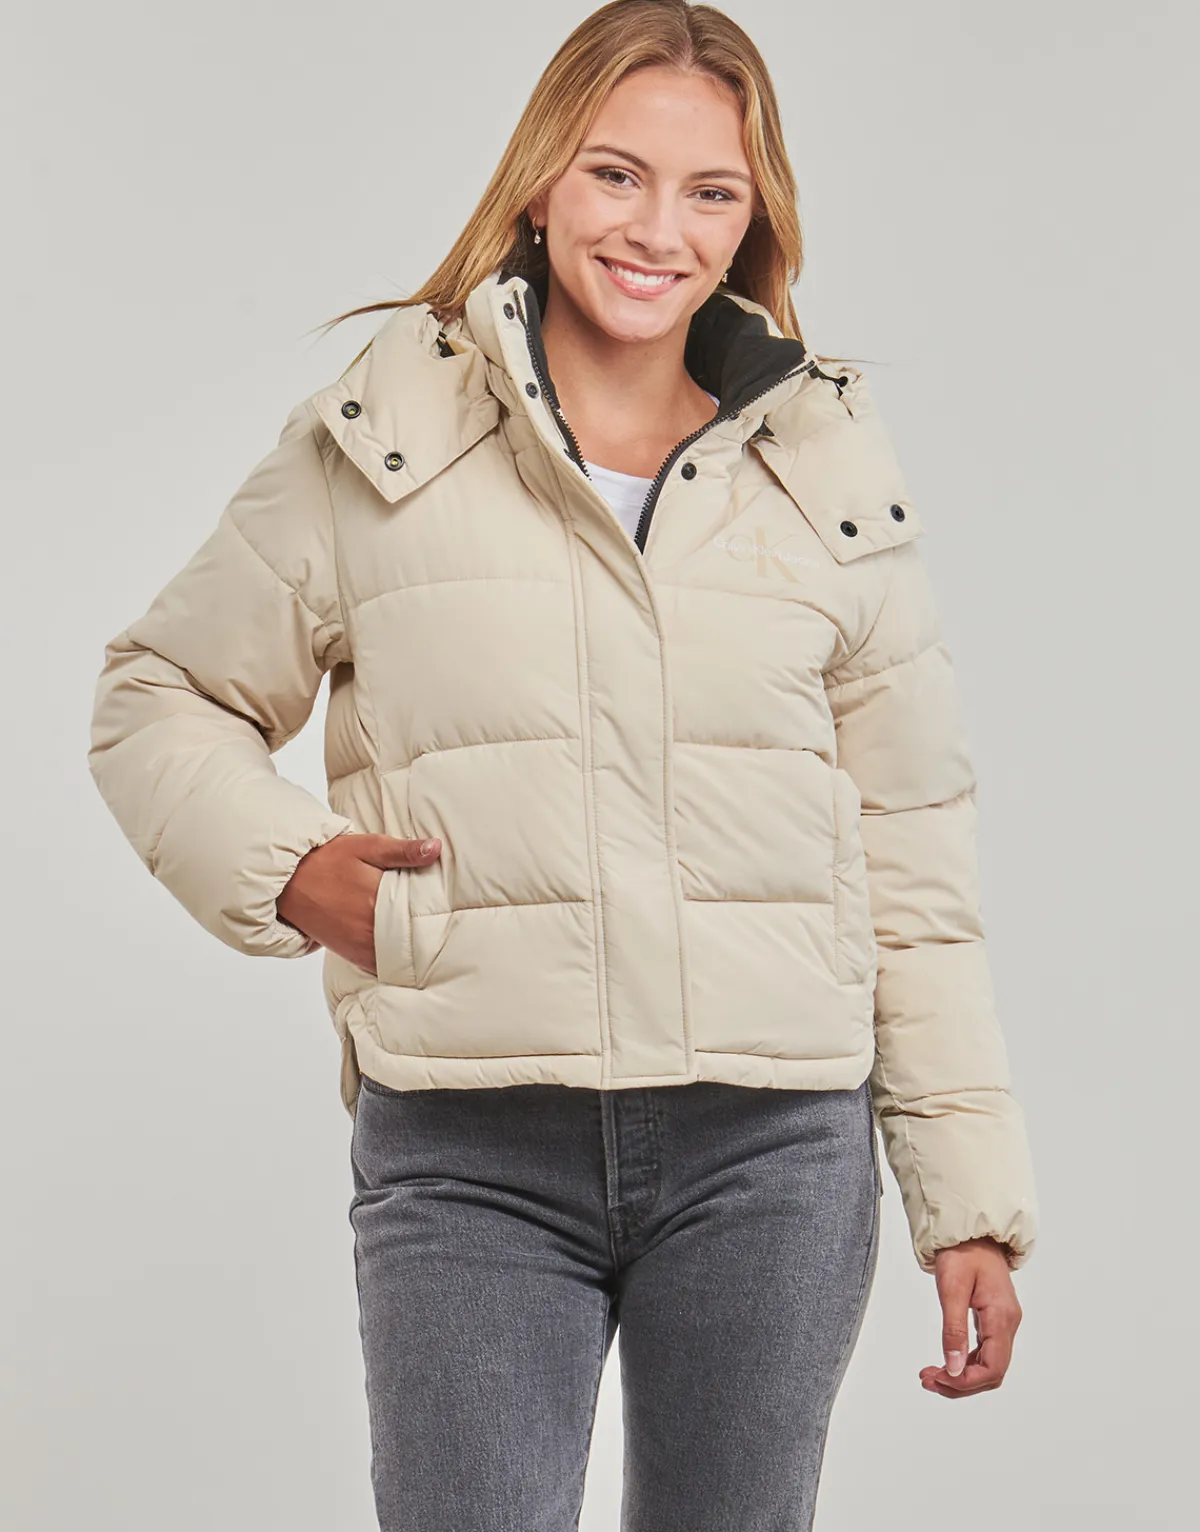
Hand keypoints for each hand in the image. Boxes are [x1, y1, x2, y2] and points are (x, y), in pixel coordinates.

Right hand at [277, 831, 441, 972]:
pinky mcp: (350, 954)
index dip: (440, 915)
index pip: (422, 914)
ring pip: (398, 957)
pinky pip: (379, 965)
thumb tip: (436, 848)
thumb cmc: (328, 859)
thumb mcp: (367, 846)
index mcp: (379, 899)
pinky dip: (393, 961)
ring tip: (430, 942)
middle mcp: (371, 928)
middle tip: (448, 931)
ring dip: (413, 952)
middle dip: (430, 936)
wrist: (288, 881)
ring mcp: (359, 945)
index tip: (454, 915)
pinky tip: (404, 951)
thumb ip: (403, 851)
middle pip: (413, 940)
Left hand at [920, 1237, 1022, 1397]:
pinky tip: (947, 1362)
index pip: (992, 1368)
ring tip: (932, 1375)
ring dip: (962, 1375)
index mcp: (1002, 1318)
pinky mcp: (995, 1319)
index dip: (966, 1382)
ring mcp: (1004, 1322)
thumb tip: (954, 1368)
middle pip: (992, 1373)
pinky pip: (985, 1352)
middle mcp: (1008, 1324)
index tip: (938, 1379)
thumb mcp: (952, 1289)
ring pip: (989, 1365)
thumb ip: (954, 1330)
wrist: (972, 1232)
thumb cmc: (962, 1253)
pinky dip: (966, 1362)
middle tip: (928, 1380)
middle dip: (961, 1383)